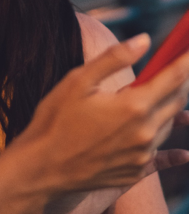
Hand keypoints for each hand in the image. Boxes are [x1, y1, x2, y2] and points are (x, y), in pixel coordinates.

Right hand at [0, 34, 188, 213]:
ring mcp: (141, 156)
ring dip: (174, 110)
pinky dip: (173, 152)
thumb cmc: (55, 120)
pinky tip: (185, 155)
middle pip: (178, 100)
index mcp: (134, 106)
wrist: (41, 170)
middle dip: (183, 81)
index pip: (175, 76)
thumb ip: (114, 58)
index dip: (187, 60)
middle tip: (184, 68)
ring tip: (177, 96)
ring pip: (168, 127)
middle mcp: (145, 132)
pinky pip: (161, 158)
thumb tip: (145, 40)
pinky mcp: (134, 173)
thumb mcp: (78, 80)